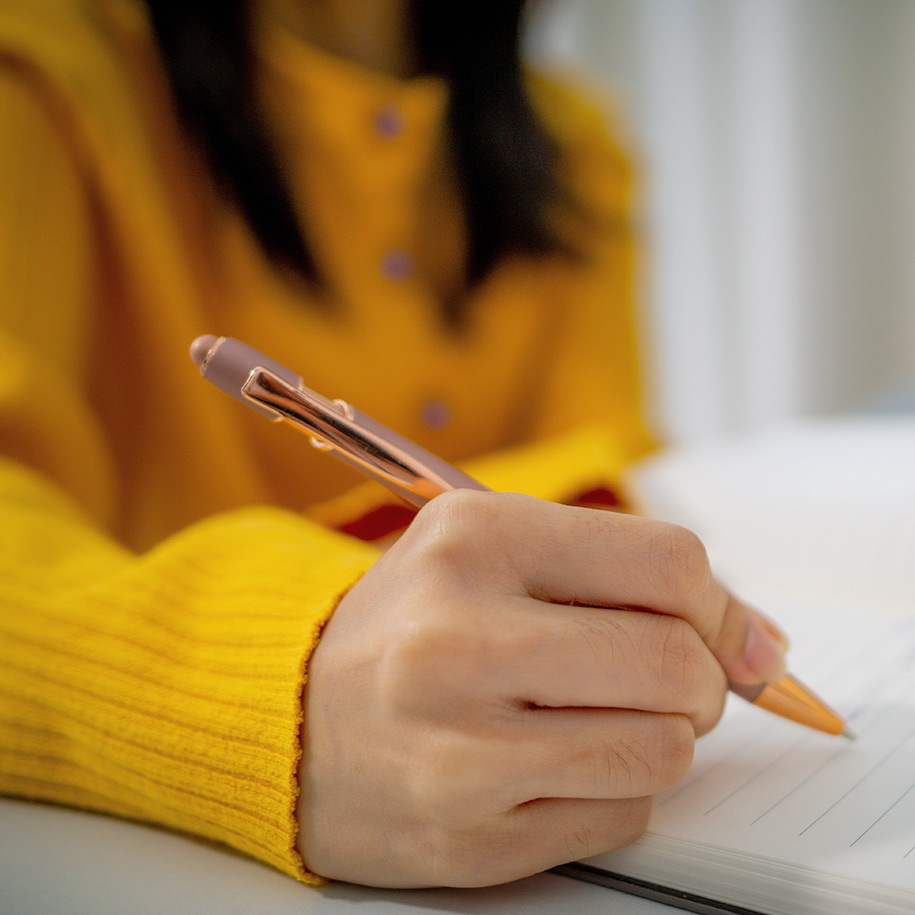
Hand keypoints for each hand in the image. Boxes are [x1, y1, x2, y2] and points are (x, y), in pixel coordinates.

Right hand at [297, 490, 786, 886]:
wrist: (290, 712)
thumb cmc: (410, 623)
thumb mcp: (493, 548)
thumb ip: (622, 573)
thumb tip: (759, 641)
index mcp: (473, 542)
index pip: (667, 564)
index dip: (723, 605)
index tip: (734, 635)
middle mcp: (457, 640)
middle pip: (677, 663)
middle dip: (702, 679)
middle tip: (668, 679)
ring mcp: (460, 747)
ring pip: (663, 750)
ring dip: (661, 736)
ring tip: (604, 718)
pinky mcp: (468, 835)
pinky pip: (621, 817)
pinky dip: (615, 789)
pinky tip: (556, 764)